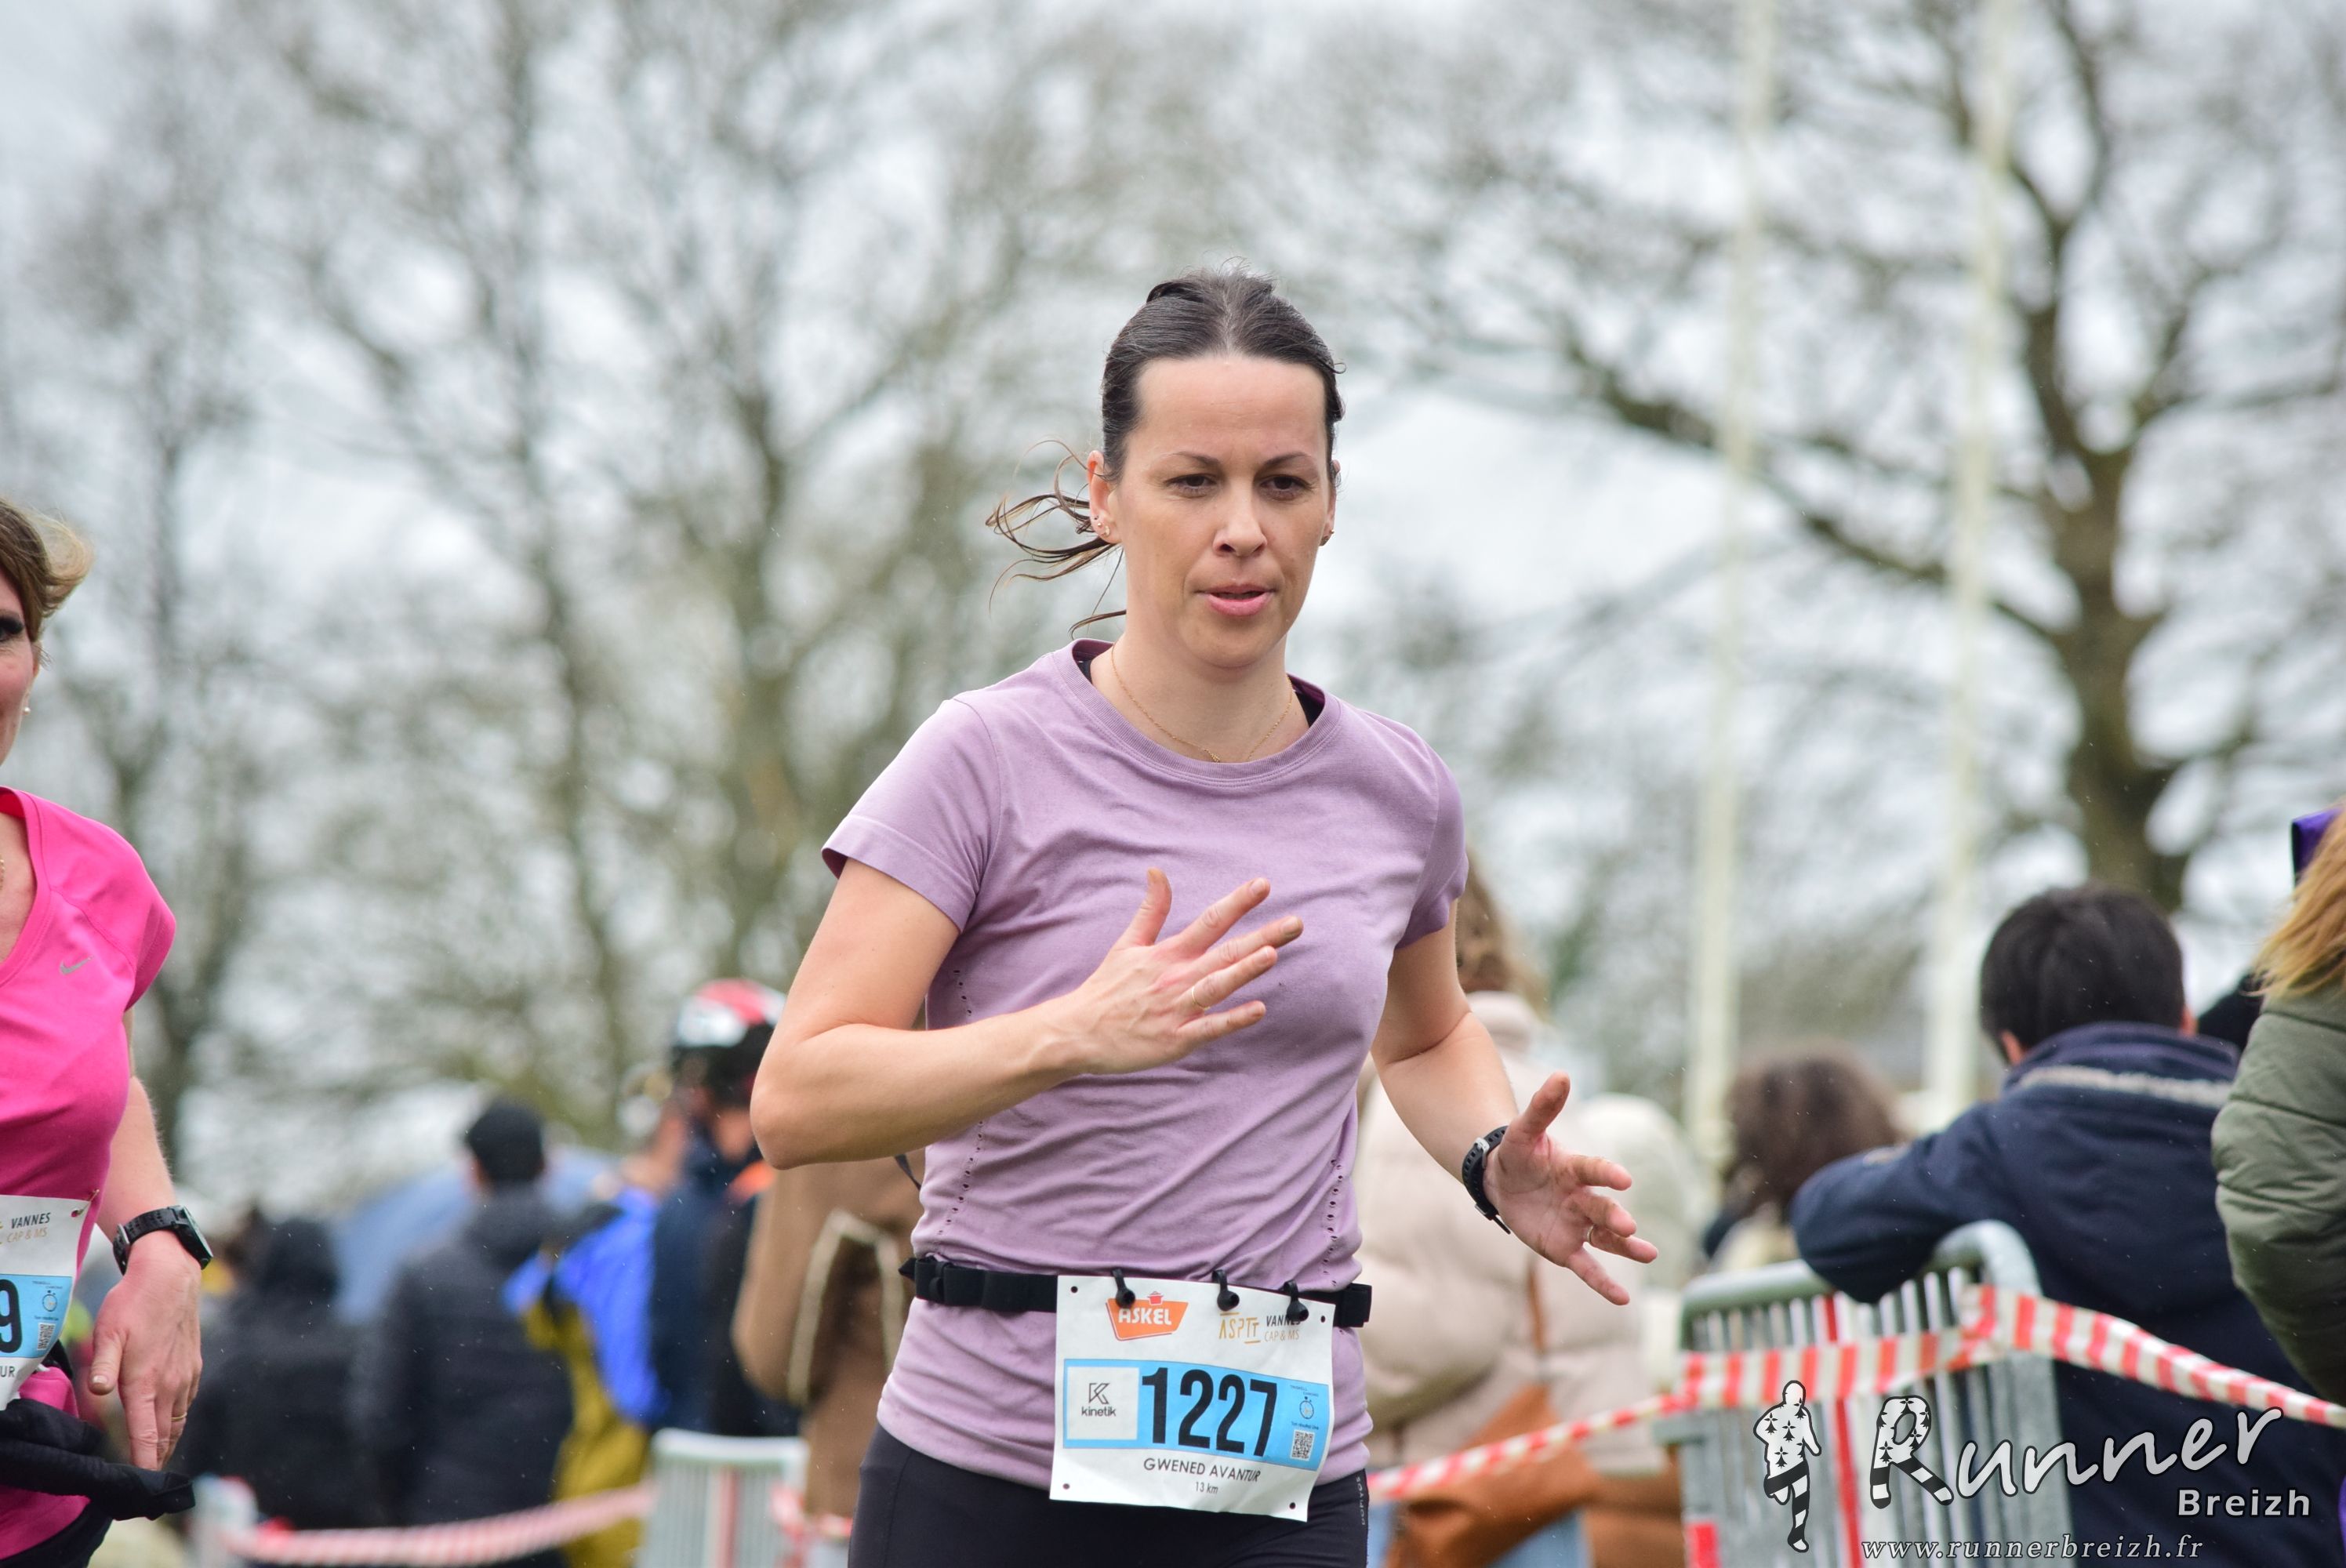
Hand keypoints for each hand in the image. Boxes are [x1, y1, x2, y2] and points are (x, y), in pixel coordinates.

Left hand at [85, 1239, 203, 1468]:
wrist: (171, 1277)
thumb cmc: (133, 1304)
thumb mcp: (108, 1331)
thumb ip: (102, 1364)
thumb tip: (97, 1391)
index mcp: (147, 1381)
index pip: (145, 1432)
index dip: (144, 1460)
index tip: (143, 1481)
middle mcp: (171, 1384)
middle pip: (165, 1434)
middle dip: (157, 1459)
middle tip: (148, 1480)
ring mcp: (185, 1376)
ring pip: (178, 1420)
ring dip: (168, 1442)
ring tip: (160, 1459)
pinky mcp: (193, 1366)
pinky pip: (186, 1403)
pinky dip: (177, 1420)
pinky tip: (171, 1421)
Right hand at [1050, 870, 1302, 1075]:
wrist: (1078, 1032)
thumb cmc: (1108, 988)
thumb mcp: (1128, 943)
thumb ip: (1151, 909)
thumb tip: (1157, 870)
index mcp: (1168, 953)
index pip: (1209, 921)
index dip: (1238, 902)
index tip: (1265, 884)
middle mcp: (1176, 977)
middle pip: (1225, 952)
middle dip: (1262, 936)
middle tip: (1297, 922)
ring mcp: (1176, 1008)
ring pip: (1216, 986)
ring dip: (1244, 970)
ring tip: (1272, 954)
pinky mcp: (1175, 1039)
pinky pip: (1208, 1028)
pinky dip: (1231, 1019)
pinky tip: (1258, 1010)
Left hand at [1486, 1072, 1660, 1304]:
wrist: (1502, 1181)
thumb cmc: (1517, 1154)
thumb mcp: (1522, 1131)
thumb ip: (1542, 1107)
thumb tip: (1561, 1073)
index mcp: (1575, 1169)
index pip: (1593, 1170)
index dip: (1607, 1174)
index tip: (1624, 1179)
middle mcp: (1583, 1198)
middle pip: (1602, 1208)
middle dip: (1615, 1217)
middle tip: (1628, 1226)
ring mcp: (1577, 1225)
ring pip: (1606, 1239)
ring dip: (1626, 1247)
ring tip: (1650, 1253)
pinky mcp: (1566, 1248)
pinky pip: (1587, 1267)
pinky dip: (1604, 1283)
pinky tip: (1623, 1299)